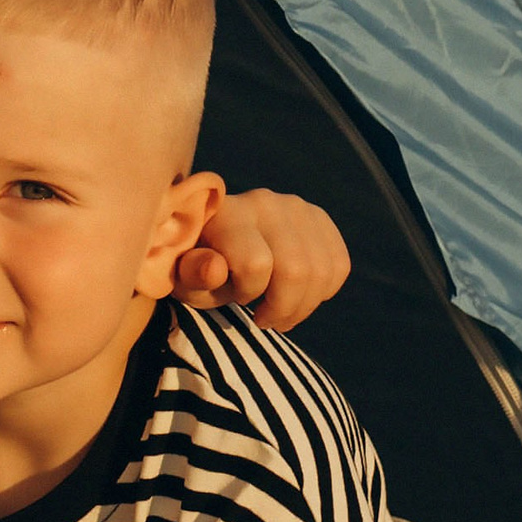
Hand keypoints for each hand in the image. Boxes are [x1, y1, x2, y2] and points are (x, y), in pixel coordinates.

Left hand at [172, 187, 350, 331]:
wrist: (216, 237)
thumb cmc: (197, 265)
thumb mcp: (183, 277)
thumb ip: (194, 274)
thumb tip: (216, 269)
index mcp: (226, 214)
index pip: (256, 264)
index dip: (248, 293)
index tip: (235, 298)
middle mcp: (264, 202)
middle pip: (296, 270)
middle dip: (282, 307)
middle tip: (265, 319)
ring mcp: (296, 207)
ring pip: (321, 271)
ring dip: (304, 305)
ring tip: (281, 313)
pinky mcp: (319, 218)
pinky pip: (338, 265)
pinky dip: (323, 291)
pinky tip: (300, 295)